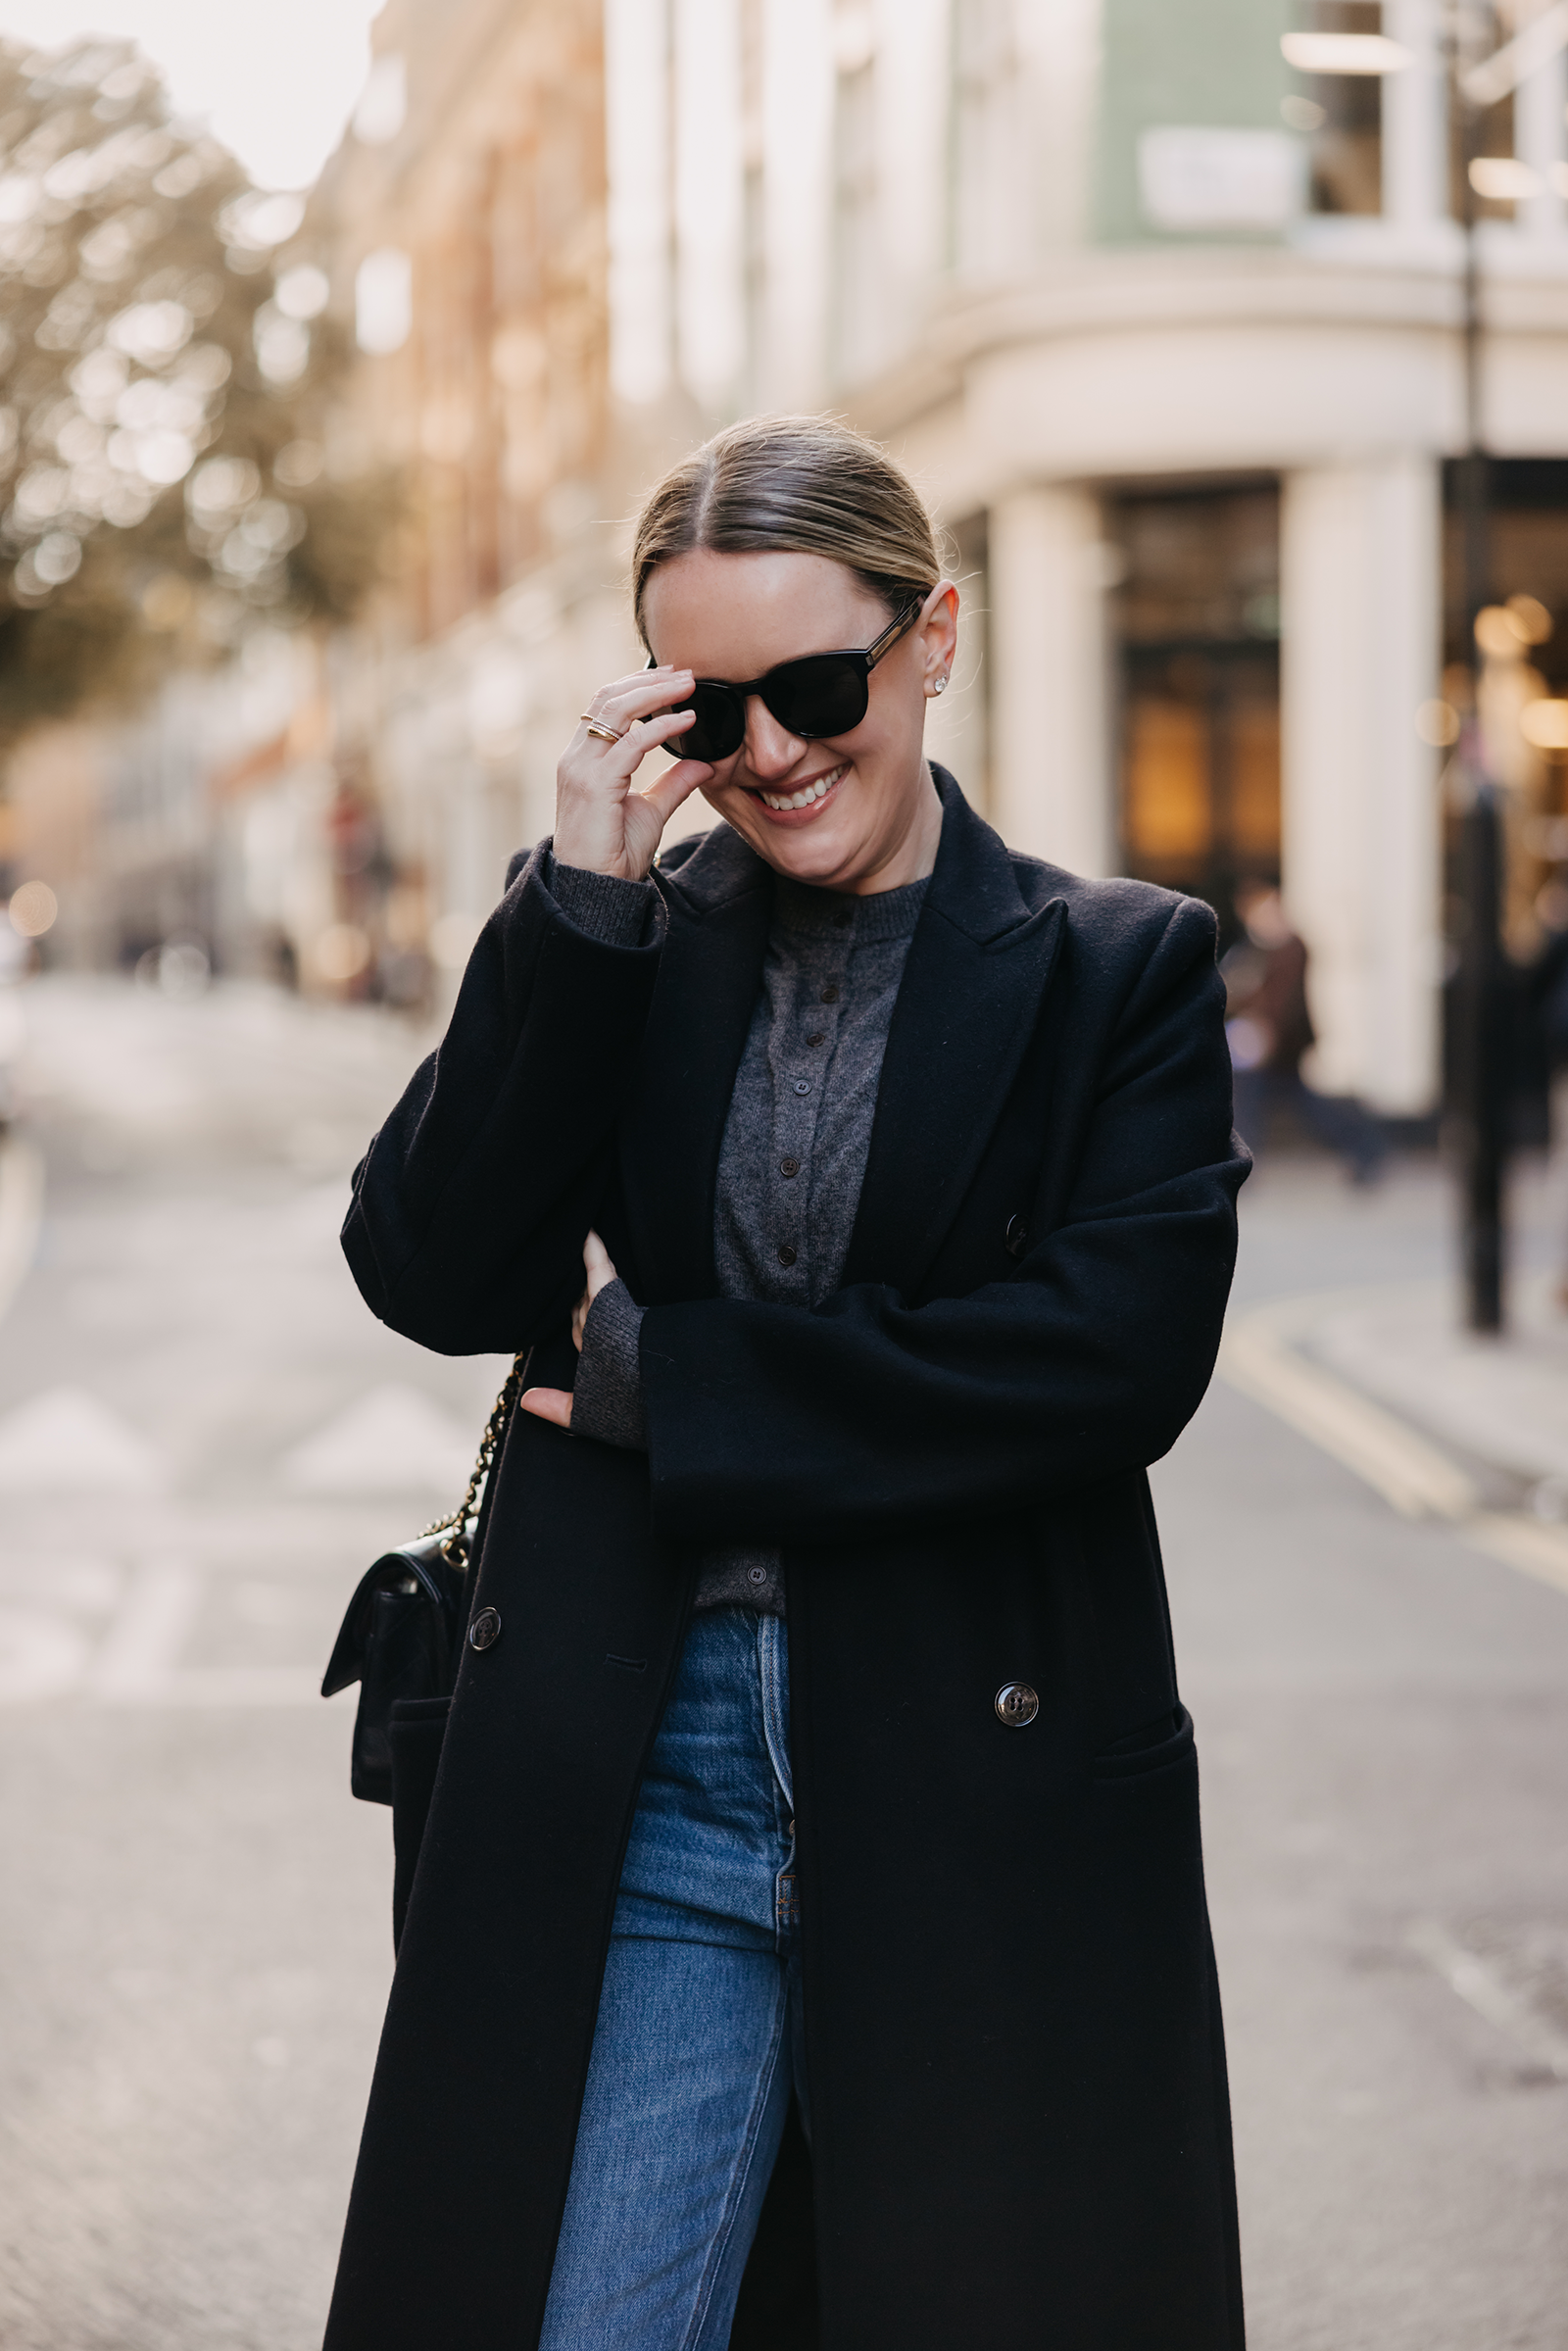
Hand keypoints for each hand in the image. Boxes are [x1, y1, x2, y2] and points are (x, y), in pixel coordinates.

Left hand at [519, 1231, 618, 1429]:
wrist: (661, 1406)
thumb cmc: (635, 1414)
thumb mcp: (588, 1416)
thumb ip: (559, 1407)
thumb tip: (527, 1401)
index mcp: (603, 1352)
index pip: (583, 1323)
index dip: (576, 1307)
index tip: (563, 1291)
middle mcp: (606, 1330)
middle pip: (584, 1300)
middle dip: (576, 1282)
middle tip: (563, 1253)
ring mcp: (610, 1315)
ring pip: (588, 1283)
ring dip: (583, 1262)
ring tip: (572, 1233)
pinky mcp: (614, 1302)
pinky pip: (599, 1269)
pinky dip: (591, 1250)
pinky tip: (585, 1230)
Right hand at [555, 668, 713, 880]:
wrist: (594, 890)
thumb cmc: (614, 854)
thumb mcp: (651, 811)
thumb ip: (674, 784)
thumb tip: (704, 763)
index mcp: (585, 759)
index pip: (606, 705)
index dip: (638, 685)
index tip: (675, 678)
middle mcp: (577, 758)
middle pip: (608, 697)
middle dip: (649, 680)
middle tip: (687, 672)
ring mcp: (581, 769)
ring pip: (615, 710)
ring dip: (655, 692)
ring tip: (689, 685)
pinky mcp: (594, 785)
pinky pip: (630, 744)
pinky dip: (661, 727)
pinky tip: (687, 720)